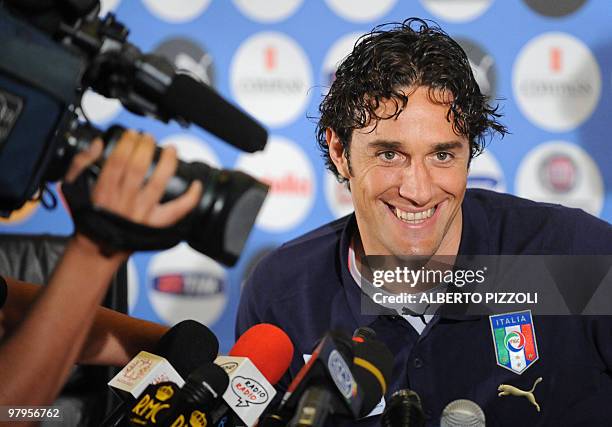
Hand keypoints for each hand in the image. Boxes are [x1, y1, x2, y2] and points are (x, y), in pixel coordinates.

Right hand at [65, 130, 201, 227]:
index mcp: (104, 190)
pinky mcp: (156, 224)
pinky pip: (176, 210)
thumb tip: (99, 144)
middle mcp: (124, 200)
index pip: (118, 160)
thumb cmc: (89, 215)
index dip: (128, 143)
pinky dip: (190, 198)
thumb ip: (81, 163)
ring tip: (172, 150)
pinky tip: (196, 184)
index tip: (133, 134)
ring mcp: (142, 212)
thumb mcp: (74, 186)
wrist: (99, 248)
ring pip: (158, 183)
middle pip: (138, 168)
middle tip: (150, 138)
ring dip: (167, 163)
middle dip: (146, 147)